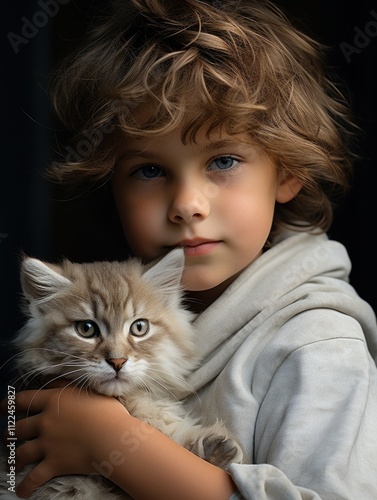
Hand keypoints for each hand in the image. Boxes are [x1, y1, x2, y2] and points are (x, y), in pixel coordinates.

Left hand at [6, 386, 128, 497]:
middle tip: (5, 436)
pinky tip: (21, 491)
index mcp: (53, 401)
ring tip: (10, 461)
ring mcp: (47, 444)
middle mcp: (45, 422)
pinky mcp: (53, 464)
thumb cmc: (106, 410)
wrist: (112, 436)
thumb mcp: (88, 389)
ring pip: (21, 452)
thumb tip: (55, 379)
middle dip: (8, 433)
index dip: (9, 404)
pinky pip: (33, 478)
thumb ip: (68, 384)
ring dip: (14, 458)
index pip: (23, 400)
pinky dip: (25, 486)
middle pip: (18, 428)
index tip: (2, 408)